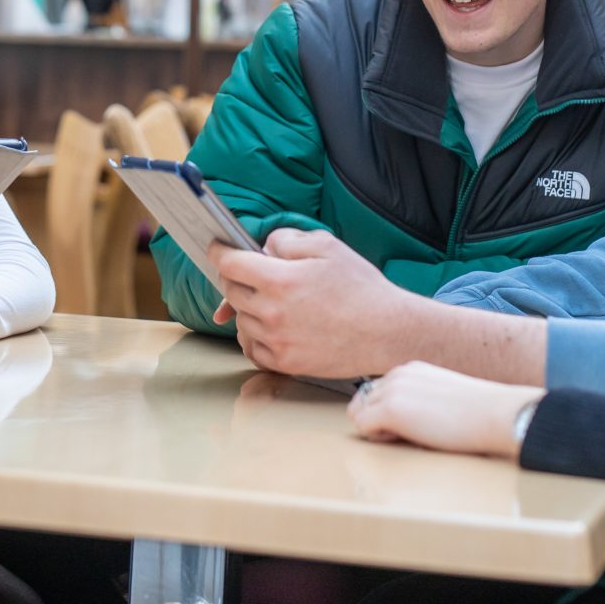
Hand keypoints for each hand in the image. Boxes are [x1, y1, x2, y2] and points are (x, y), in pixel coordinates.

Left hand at [209, 228, 417, 376]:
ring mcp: (277, 341)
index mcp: (280, 280)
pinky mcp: (285, 364)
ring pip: (240, 320)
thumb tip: (263, 247)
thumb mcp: (327, 246)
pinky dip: (253, 336)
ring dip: (247, 307)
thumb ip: (287, 240)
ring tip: (270, 299)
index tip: (216, 248)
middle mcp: (273, 313)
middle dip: (235, 277)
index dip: (219, 252)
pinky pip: (251, 348)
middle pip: (231, 291)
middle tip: (248, 272)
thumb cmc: (361, 287)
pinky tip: (269, 326)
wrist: (388, 332)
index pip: (230, 264)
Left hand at [347, 361, 542, 458]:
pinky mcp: (391, 409)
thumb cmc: (480, 414)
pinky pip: (362, 426)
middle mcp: (398, 374)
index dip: (385, 413)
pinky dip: (378, 438)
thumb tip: (405, 420)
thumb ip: (420, 400)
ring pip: (360, 413)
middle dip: (377, 421)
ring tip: (408, 437)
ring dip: (377, 429)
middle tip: (406, 435)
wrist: (496, 414)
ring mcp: (393, 389)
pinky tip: (405, 439)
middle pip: (364, 401)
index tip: (408, 426)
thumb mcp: (442, 396)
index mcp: (411, 369)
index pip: (377, 391)